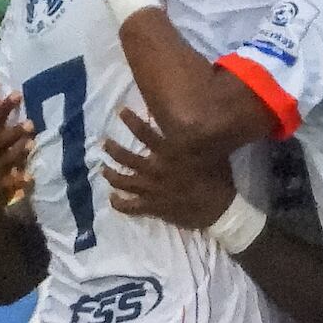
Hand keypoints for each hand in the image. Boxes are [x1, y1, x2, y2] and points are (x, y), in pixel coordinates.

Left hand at [100, 108, 234, 230]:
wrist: (219, 210)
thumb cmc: (217, 178)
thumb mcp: (209, 151)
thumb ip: (194, 139)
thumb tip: (191, 122)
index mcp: (169, 153)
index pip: (144, 133)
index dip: (131, 121)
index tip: (121, 112)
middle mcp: (156, 169)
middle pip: (126, 157)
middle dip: (112, 148)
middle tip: (105, 143)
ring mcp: (151, 190)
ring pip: (122, 180)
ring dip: (110, 174)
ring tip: (103, 168)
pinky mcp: (152, 207)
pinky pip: (129, 206)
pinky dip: (118, 203)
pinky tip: (113, 198)